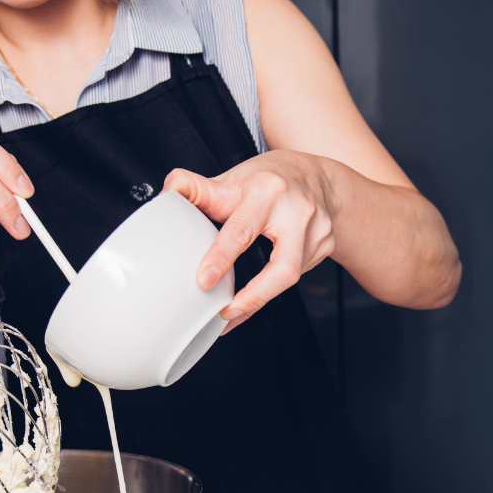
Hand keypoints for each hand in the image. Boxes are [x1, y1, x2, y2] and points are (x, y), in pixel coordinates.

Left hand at [164, 150, 336, 331]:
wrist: (318, 177)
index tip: (204, 281)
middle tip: (224, 314)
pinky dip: (270, 291)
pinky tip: (252, 299)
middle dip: (254, 297)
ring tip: (231, 315)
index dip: (221, 257)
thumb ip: (198, 189)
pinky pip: (295, 277)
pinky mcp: (323, 249)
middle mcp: (296, 212)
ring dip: (258, 300)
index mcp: (266, 191)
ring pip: (289, 277)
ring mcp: (316, 233)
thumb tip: (168, 191)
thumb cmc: (269, 180)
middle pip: (282, 267)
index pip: (241, 229)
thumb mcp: (233, 178)